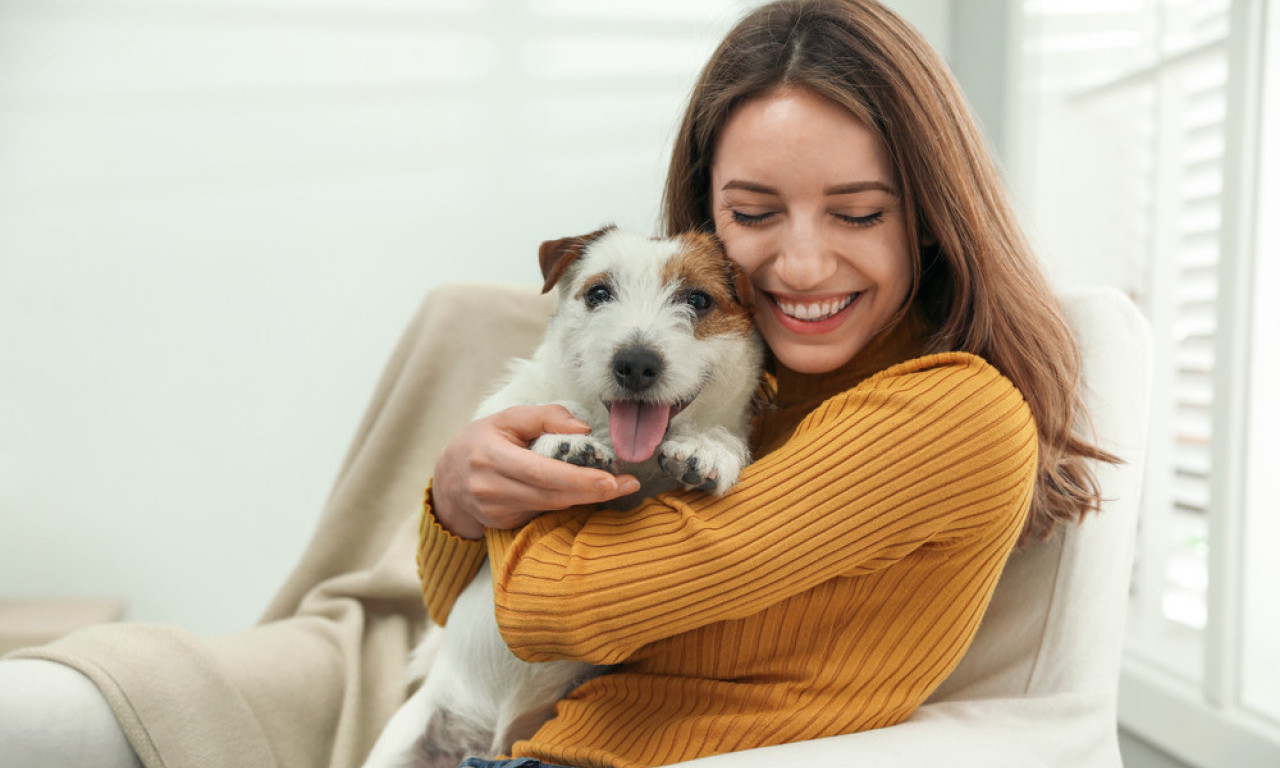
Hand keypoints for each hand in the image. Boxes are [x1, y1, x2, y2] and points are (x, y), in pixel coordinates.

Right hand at [432, 405, 640, 538]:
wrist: (448, 480)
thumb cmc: (481, 441)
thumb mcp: (507, 418)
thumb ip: (545, 416)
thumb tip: (583, 428)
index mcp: (490, 456)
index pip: (540, 472)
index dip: (577, 479)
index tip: (610, 480)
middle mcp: (491, 488)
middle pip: (551, 495)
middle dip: (592, 492)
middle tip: (627, 485)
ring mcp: (496, 511)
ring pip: (550, 506)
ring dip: (585, 498)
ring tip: (618, 486)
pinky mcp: (504, 524)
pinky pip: (542, 513)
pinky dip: (566, 503)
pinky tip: (585, 493)